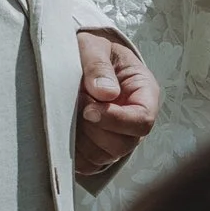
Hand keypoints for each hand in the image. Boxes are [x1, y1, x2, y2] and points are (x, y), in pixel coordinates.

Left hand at [74, 31, 157, 176]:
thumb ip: (98, 65)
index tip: (88, 109)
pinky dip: (73, 153)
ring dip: (82, 139)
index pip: (142, 120)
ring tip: (71, 111)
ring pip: (104, 157)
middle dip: (95, 129)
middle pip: (124, 144)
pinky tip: (65, 128)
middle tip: (76, 103)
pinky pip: (89, 164)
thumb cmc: (92, 47)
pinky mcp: (98, 148)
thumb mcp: (94, 45)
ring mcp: (117, 136)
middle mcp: (134, 119)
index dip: (115, 120)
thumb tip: (105, 93)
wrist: (79, 54)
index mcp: (143, 92)